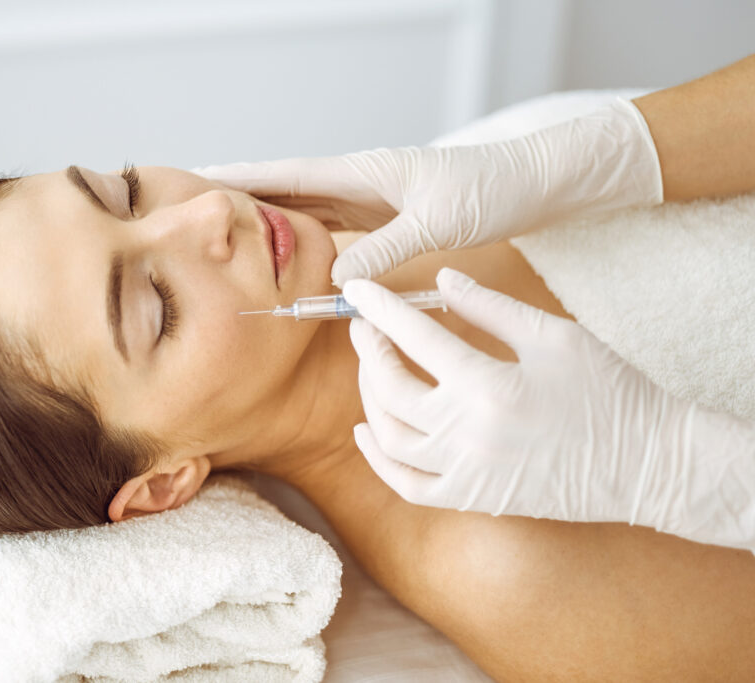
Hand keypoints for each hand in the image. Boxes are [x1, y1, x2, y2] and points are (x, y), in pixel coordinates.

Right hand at [194, 98, 661, 285]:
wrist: (536, 183)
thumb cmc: (493, 190)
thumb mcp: (438, 220)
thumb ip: (386, 248)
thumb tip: (336, 279)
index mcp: (365, 171)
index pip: (289, 174)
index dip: (241, 178)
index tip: (197, 178)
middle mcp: (361, 181)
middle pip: (287, 188)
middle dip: (241, 197)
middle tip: (194, 209)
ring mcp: (372, 199)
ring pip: (307, 209)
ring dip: (270, 219)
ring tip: (228, 233)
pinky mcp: (387, 217)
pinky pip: (333, 228)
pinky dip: (305, 238)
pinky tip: (291, 252)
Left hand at [345, 270, 754, 550]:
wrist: (648, 462)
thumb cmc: (609, 391)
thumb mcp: (554, 335)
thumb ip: (491, 307)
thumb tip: (441, 280)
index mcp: (488, 385)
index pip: (414, 338)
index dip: (380, 310)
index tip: (358, 292)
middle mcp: (468, 433)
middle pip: (390, 388)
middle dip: (369, 351)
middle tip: (365, 327)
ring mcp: (467, 472)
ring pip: (390, 437)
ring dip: (369, 398)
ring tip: (372, 368)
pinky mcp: (473, 497)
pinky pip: (408, 485)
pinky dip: (379, 459)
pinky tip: (369, 431)